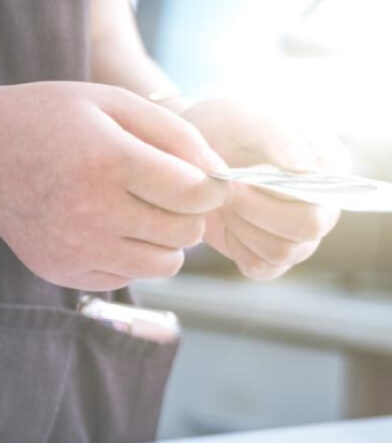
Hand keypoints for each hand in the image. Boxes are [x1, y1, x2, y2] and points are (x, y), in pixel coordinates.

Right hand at [0, 82, 229, 290]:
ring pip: (166, 264)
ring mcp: (76, 248)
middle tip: (170, 193)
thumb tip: (223, 175)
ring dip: (167, 240)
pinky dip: (134, 256)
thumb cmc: (56, 120)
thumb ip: (177, 134)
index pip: (195, 194)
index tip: (206, 180)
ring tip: (143, 211)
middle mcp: (92, 211)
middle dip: (190, 213)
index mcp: (109, 162)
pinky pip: (131, 277)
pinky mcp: (65, 272)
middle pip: (186, 232)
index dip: (213, 188)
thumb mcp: (115, 104)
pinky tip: (112, 227)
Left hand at [180, 99, 345, 279]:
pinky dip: (237, 246)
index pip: (328, 194)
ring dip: (243, 226)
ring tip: (226, 197)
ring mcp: (300, 236)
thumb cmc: (229, 125)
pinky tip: (229, 219)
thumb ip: (280, 135)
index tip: (250, 174)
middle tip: (230, 187)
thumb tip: (306, 170)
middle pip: (309, 229)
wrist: (194, 150)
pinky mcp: (273, 256)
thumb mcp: (250, 114)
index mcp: (332, 168)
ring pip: (282, 252)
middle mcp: (324, 205)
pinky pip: (261, 267)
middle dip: (259, 210)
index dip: (287, 191)